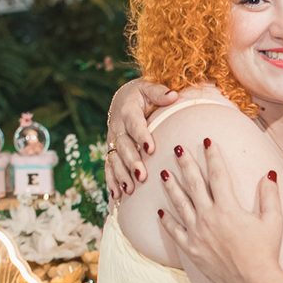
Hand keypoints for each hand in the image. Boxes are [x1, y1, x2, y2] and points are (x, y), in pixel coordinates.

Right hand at [104, 78, 177, 199]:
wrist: (122, 99)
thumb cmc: (142, 95)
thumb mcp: (149, 88)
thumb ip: (160, 92)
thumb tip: (173, 95)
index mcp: (128, 111)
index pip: (134, 124)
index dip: (141, 136)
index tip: (150, 148)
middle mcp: (118, 127)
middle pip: (123, 146)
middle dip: (132, 162)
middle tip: (142, 175)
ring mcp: (113, 141)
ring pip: (115, 159)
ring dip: (122, 175)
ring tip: (130, 189)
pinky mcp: (111, 151)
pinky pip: (109, 167)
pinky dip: (111, 181)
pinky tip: (117, 195)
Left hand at [158, 139, 282, 282]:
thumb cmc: (266, 251)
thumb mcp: (273, 221)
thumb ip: (270, 195)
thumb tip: (269, 174)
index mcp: (228, 207)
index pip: (218, 174)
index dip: (212, 155)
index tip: (207, 140)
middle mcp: (209, 217)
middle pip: (194, 183)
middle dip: (186, 163)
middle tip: (178, 148)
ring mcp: (197, 233)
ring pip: (180, 204)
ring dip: (171, 187)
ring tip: (163, 173)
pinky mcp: (192, 250)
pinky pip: (175, 231)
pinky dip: (167, 221)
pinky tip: (160, 211)